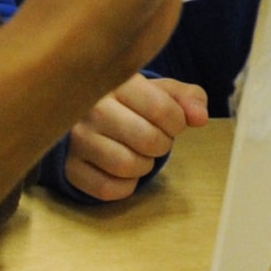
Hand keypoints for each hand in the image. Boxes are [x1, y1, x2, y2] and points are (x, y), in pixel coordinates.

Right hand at [65, 74, 208, 201]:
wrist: (88, 115)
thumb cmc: (134, 102)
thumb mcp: (162, 91)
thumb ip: (188, 98)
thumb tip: (200, 117)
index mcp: (116, 81)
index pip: (161, 108)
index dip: (177, 122)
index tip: (172, 123)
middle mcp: (90, 107)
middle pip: (147, 139)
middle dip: (162, 144)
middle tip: (157, 140)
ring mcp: (76, 138)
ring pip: (126, 165)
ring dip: (144, 165)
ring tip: (140, 153)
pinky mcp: (70, 167)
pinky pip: (107, 188)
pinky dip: (125, 186)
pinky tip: (123, 170)